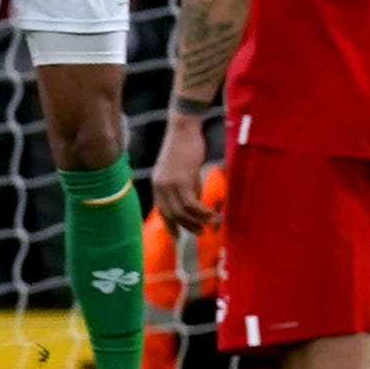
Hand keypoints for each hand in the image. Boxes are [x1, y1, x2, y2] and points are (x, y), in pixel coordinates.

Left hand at [150, 113, 216, 232]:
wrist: (183, 130)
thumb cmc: (185, 148)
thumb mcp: (183, 171)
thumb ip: (187, 187)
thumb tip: (197, 202)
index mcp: (157, 185)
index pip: (161, 211)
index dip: (170, 226)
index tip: (178, 238)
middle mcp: (159, 186)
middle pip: (171, 214)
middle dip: (187, 227)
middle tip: (201, 233)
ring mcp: (168, 184)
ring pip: (182, 211)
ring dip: (198, 220)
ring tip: (212, 223)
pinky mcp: (181, 180)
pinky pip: (191, 203)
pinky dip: (202, 211)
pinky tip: (212, 214)